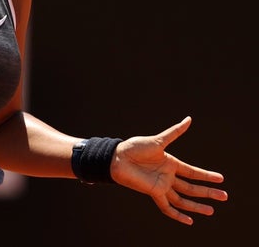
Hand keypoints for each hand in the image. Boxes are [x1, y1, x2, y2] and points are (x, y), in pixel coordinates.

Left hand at [111, 116, 227, 224]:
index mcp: (171, 163)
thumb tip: (189, 119)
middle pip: (192, 187)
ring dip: (197, 206)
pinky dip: (177, 215)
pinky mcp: (153, 192)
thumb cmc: (134, 147)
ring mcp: (162, 185)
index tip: (221, 179)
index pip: (193, 172)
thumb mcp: (158, 140)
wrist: (117, 157)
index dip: (206, 176)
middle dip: (208, 192)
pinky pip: (167, 207)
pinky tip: (189, 222)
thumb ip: (175, 132)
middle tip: (225, 197)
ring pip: (183, 199)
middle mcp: (168, 175)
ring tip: (212, 210)